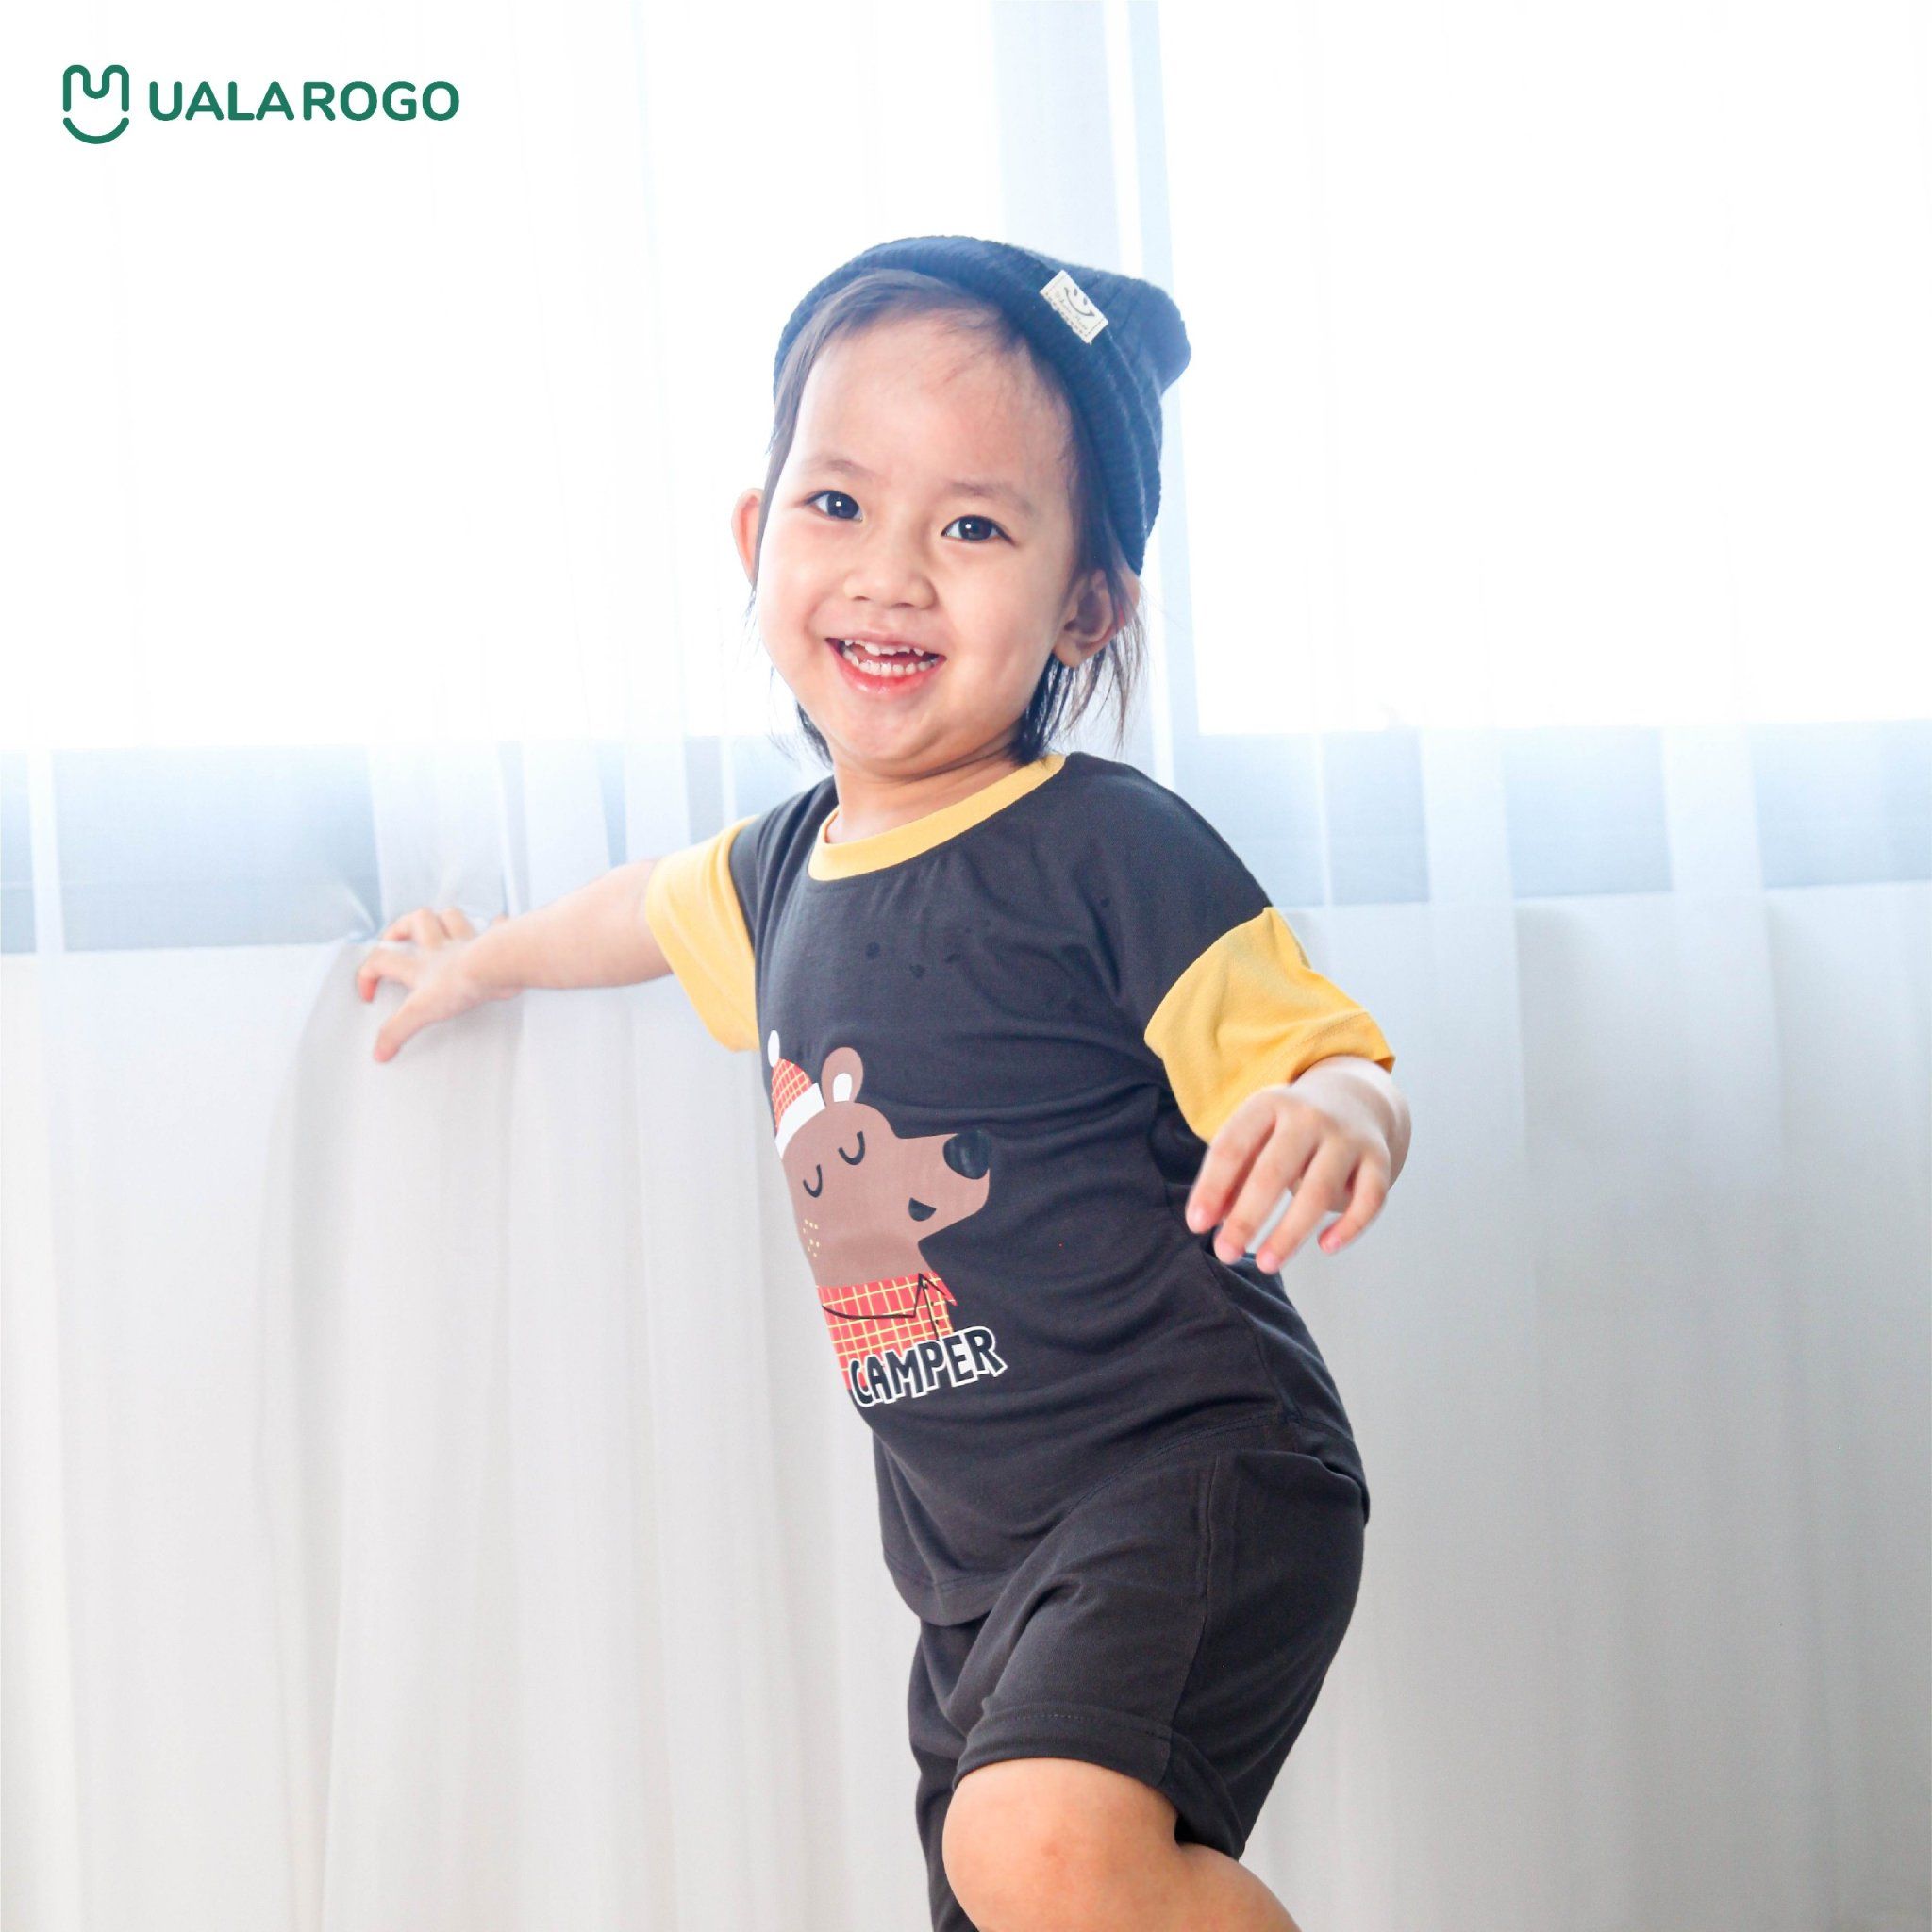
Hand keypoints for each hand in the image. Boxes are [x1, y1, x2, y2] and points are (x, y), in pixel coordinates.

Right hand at [355, 907, 512, 1062]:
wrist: (495, 967)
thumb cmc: (460, 982)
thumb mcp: (420, 1011)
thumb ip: (398, 1030)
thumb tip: (380, 1050)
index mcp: (420, 964)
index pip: (381, 961)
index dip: (368, 974)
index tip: (370, 994)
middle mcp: (441, 947)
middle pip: (414, 922)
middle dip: (401, 927)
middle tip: (396, 938)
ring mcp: (467, 941)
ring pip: (449, 916)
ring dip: (440, 919)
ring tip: (436, 925)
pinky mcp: (493, 942)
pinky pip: (493, 926)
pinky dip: (491, 925)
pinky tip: (491, 925)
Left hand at [1184, 1082, 1391, 1271]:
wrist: (1353, 1097)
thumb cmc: (1289, 1128)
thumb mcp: (1256, 1135)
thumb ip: (1231, 1174)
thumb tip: (1209, 1221)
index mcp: (1269, 1104)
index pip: (1232, 1147)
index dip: (1212, 1187)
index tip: (1197, 1225)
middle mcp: (1309, 1116)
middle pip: (1273, 1172)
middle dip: (1246, 1218)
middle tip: (1226, 1253)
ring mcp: (1347, 1137)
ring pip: (1319, 1191)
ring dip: (1290, 1233)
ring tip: (1266, 1263)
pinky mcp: (1379, 1159)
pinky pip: (1369, 1199)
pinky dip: (1349, 1226)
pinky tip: (1325, 1247)